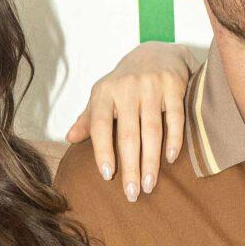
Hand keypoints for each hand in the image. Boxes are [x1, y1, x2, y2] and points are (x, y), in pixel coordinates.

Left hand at [63, 44, 193, 199]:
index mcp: (105, 92)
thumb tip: (69, 138)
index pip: (100, 125)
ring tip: (149, 185)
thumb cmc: (125, 81)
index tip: (107, 176)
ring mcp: (151, 86)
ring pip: (151, 130)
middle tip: (132, 194)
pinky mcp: (173, 86)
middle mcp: (127, 88)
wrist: (156, 51)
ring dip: (151, 161)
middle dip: (130, 167)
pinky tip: (171, 159)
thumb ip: (88, 118)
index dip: (102, 151)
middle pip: (128, 134)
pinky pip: (175, 118)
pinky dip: (174, 140)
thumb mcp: (103, 94)